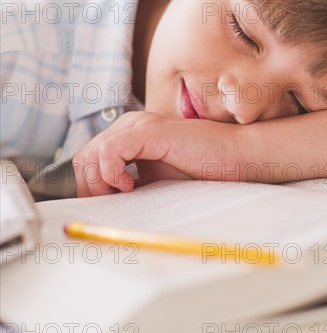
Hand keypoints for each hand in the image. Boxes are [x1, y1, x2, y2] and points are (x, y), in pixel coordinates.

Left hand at [72, 111, 241, 196]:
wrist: (235, 156)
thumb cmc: (203, 170)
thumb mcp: (157, 180)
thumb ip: (131, 183)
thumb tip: (104, 204)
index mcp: (130, 136)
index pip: (89, 160)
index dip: (92, 187)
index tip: (108, 206)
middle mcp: (130, 126)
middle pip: (84, 158)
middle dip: (93, 188)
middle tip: (116, 203)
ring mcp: (138, 125)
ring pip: (91, 155)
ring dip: (102, 183)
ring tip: (127, 194)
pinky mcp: (149, 131)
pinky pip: (109, 152)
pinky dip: (113, 174)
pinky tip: (132, 186)